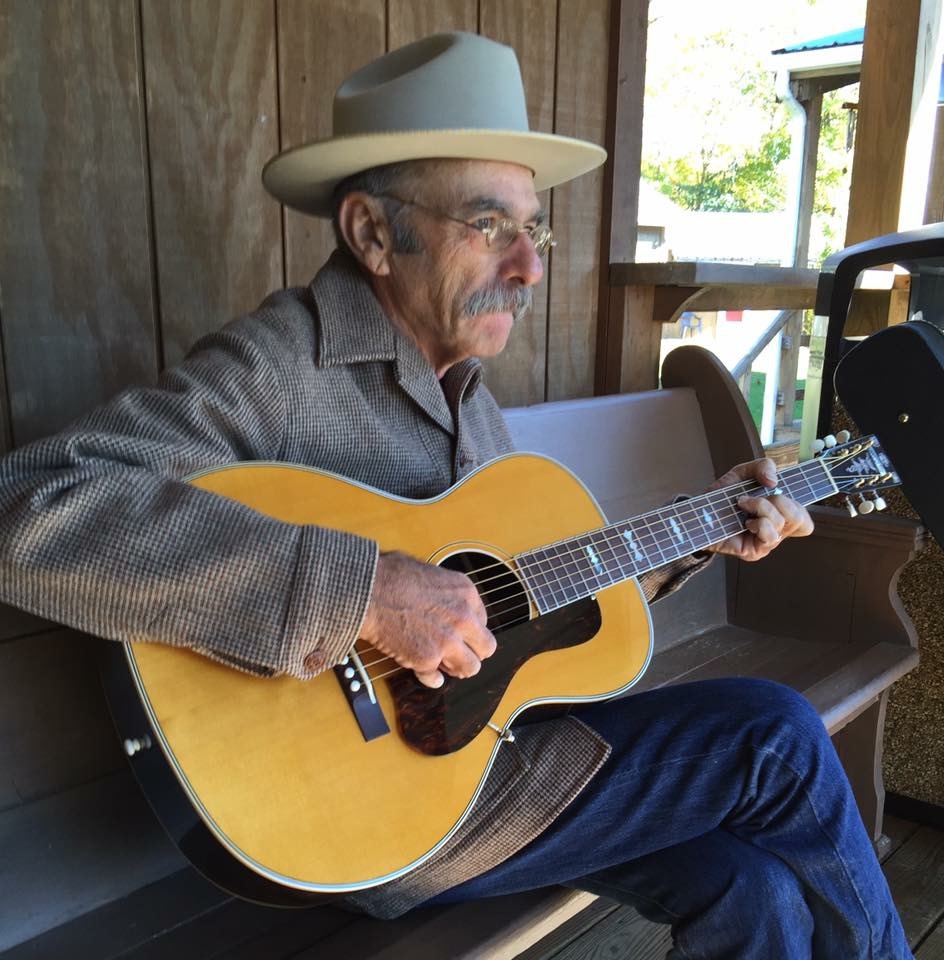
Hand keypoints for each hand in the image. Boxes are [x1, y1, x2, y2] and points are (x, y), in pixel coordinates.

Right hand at [360, 551, 497, 688]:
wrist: (367, 591)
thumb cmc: (389, 575)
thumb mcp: (429, 571)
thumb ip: (444, 592)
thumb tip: (440, 600)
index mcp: (466, 592)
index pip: (482, 621)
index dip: (469, 630)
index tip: (459, 634)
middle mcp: (464, 617)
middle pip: (486, 647)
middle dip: (472, 652)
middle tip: (458, 655)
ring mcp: (448, 640)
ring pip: (470, 668)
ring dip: (456, 668)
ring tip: (443, 665)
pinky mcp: (428, 658)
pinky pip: (436, 677)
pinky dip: (429, 677)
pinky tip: (426, 674)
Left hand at [706, 458, 813, 560]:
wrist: (698, 513)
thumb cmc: (722, 496)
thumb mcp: (743, 473)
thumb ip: (762, 466)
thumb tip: (774, 481)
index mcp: (780, 514)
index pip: (805, 520)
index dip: (802, 505)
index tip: (784, 491)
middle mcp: (777, 530)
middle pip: (800, 519)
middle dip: (780, 501)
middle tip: (756, 497)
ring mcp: (767, 542)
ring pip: (782, 523)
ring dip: (761, 507)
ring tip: (742, 504)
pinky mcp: (755, 552)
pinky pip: (770, 536)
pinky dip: (758, 523)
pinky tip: (744, 521)